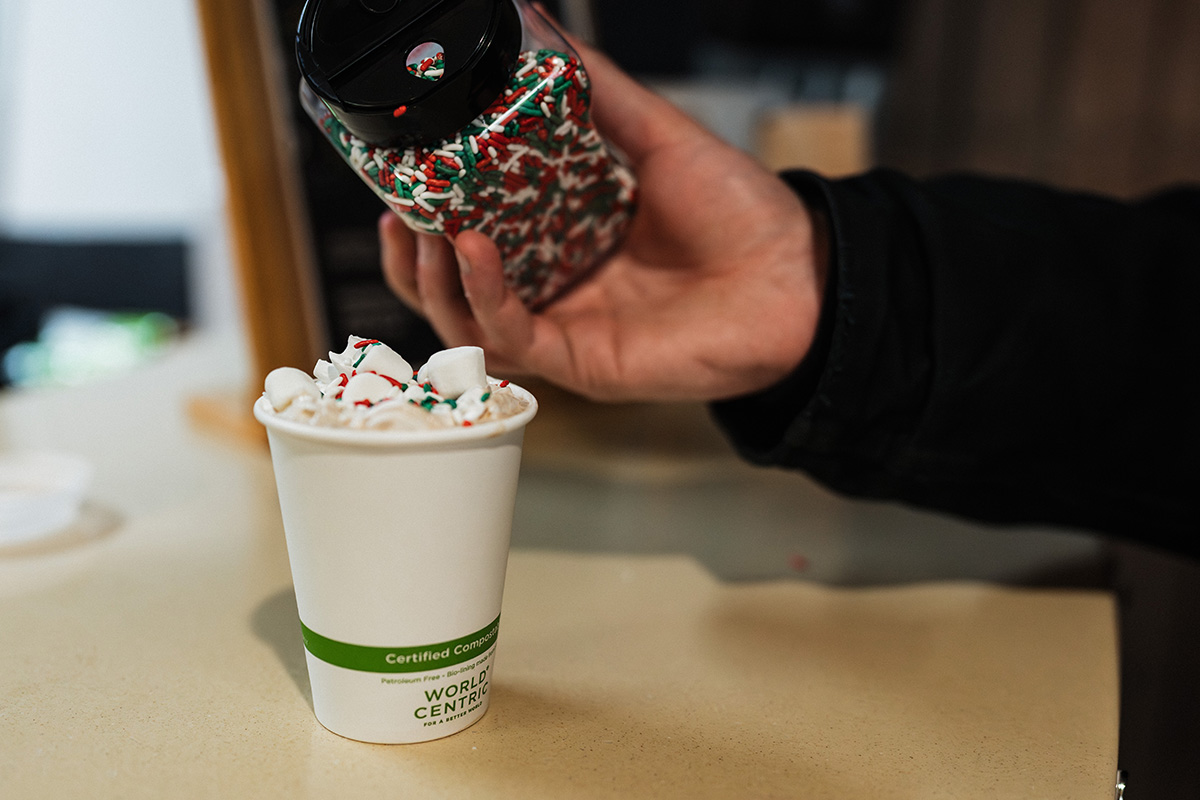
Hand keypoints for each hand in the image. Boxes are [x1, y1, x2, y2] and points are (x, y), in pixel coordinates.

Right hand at [380, 40, 825, 401]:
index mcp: (564, 235)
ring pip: (466, 321)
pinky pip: (511, 337)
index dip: (429, 207)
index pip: (473, 228)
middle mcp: (557, 284)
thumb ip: (594, 88)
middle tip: (396, 207)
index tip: (401, 168)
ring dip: (431, 278)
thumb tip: (540, 23)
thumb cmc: (741, 212)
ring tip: (420, 228)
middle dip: (412, 252)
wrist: (798, 274)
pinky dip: (482, 297)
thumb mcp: (657, 135)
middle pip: (453, 285)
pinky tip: (471, 251)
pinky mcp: (581, 361)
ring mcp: (566, 326)